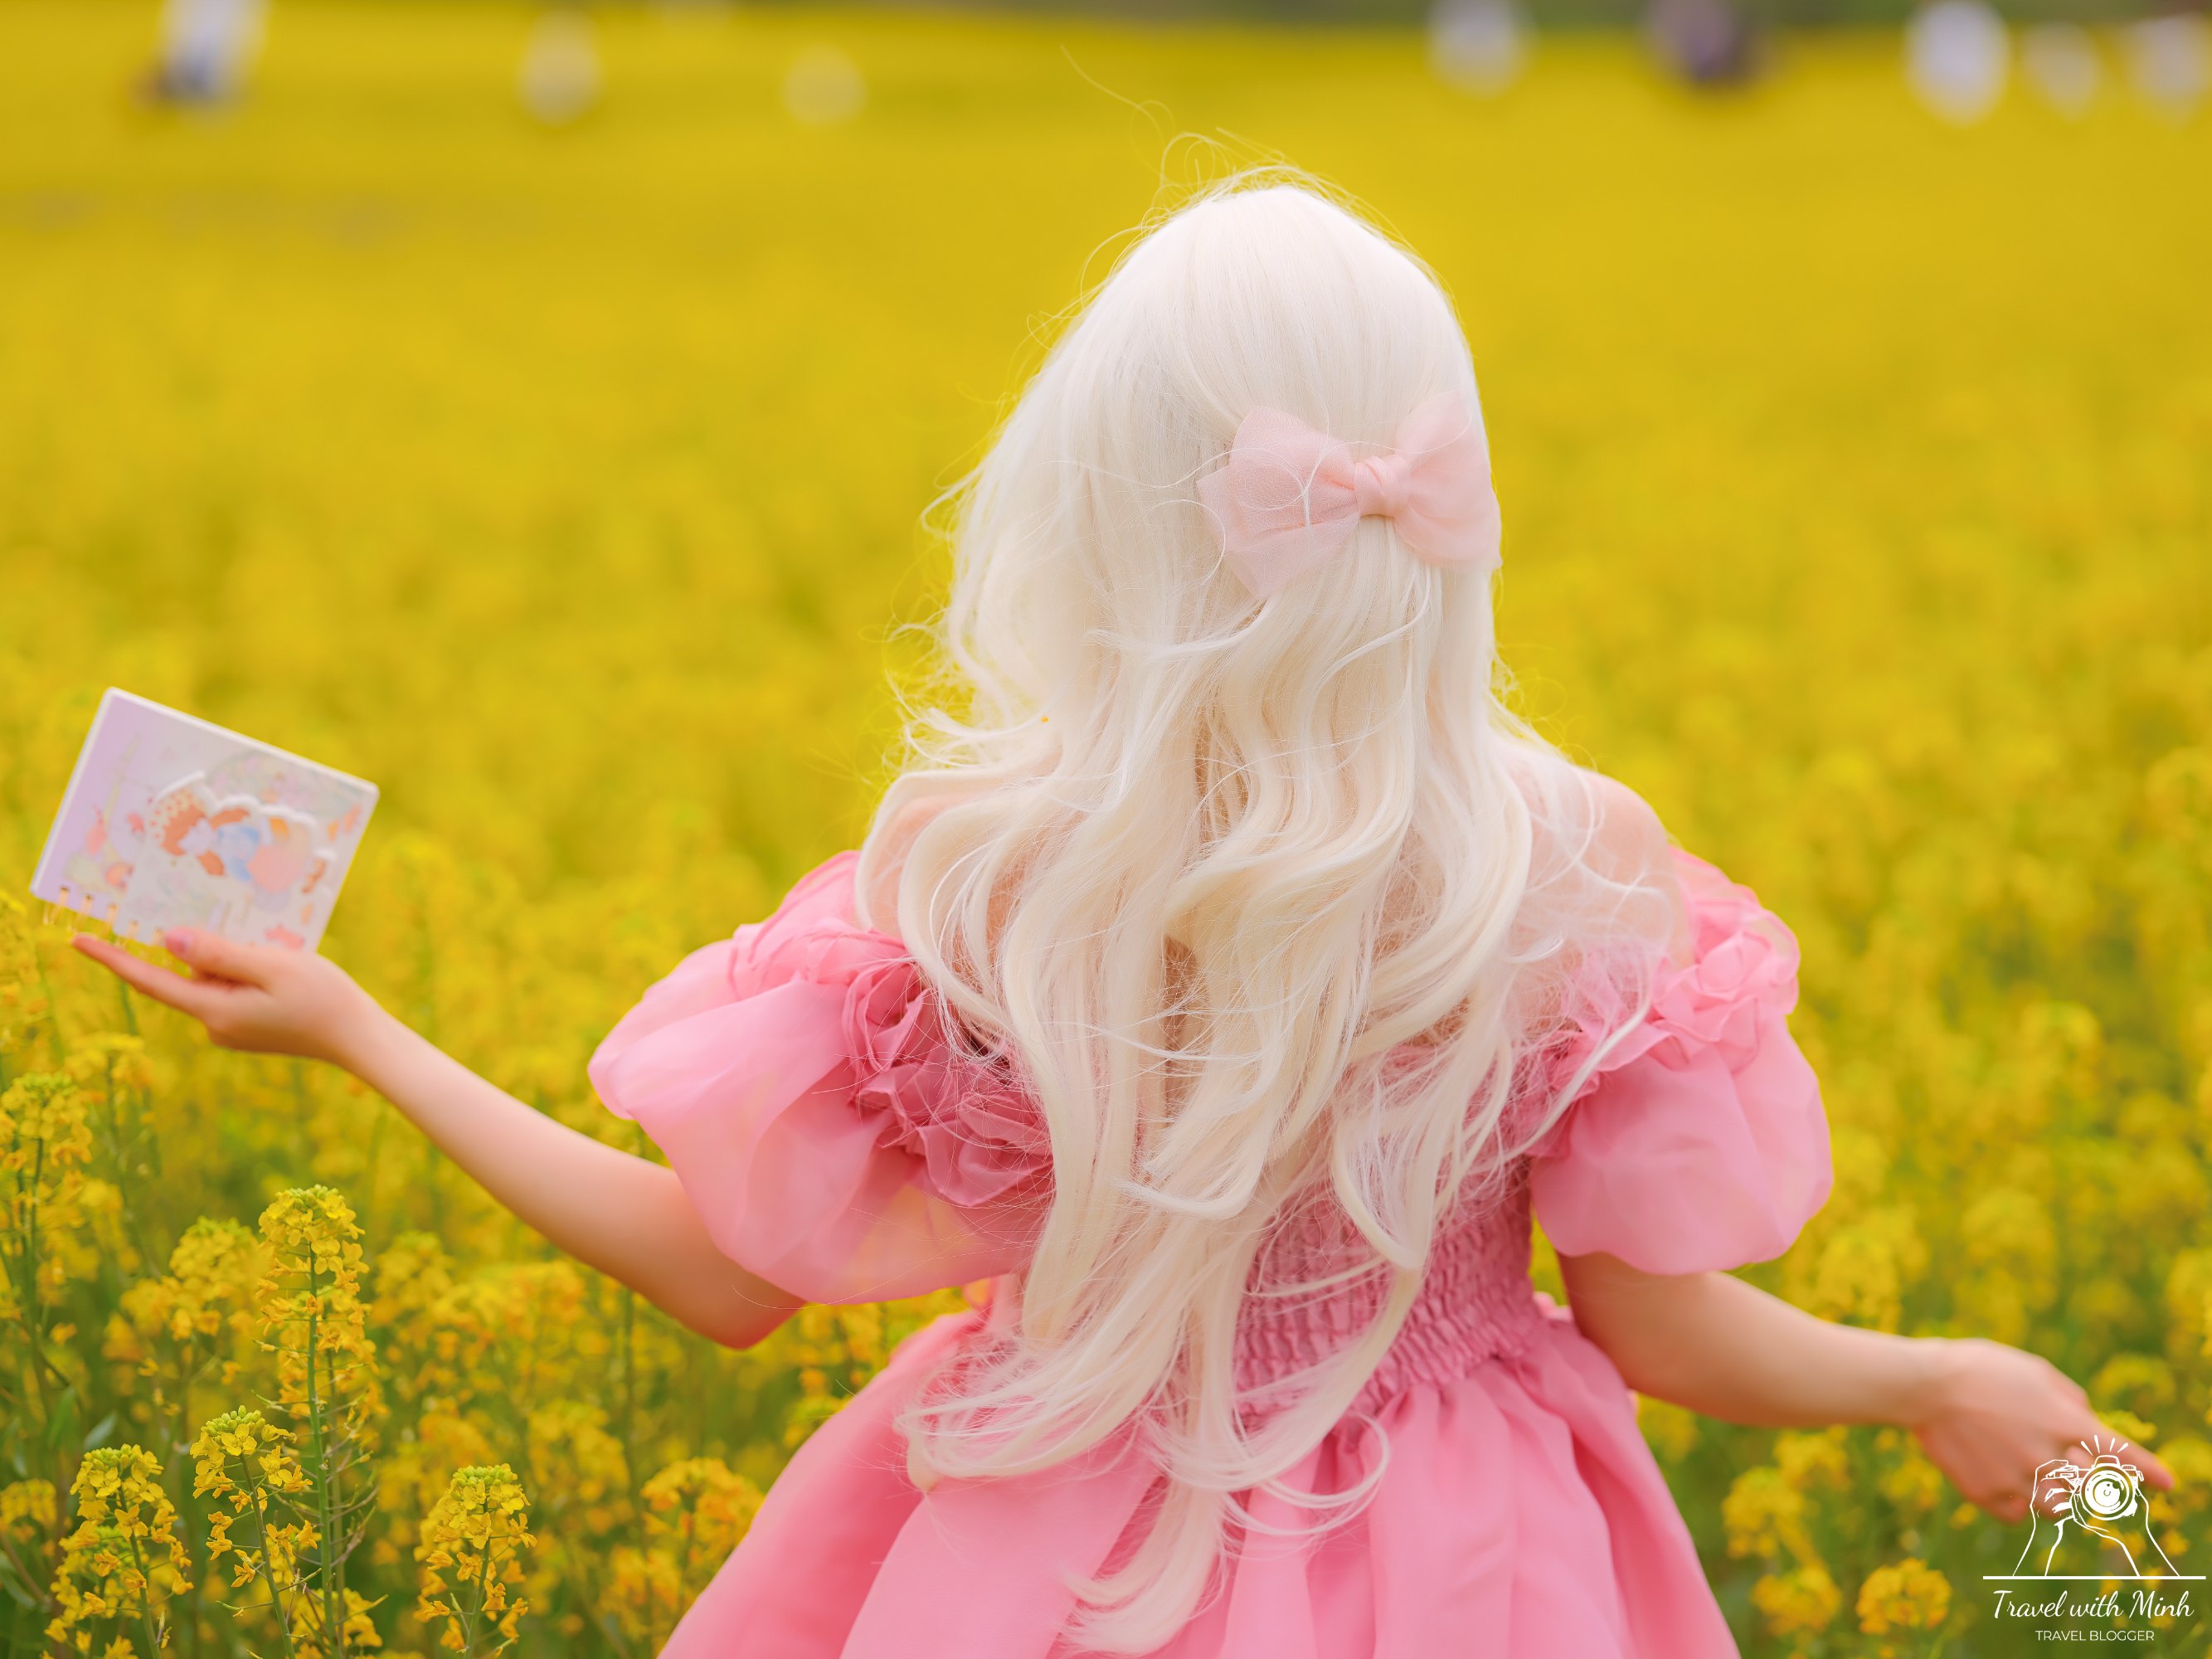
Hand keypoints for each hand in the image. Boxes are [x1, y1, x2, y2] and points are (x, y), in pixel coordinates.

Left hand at [71, 929, 384, 1068]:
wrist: (357, 1037)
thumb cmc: (322, 998)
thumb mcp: (272, 965)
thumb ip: (219, 954)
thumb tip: (169, 942)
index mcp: (214, 1010)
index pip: (150, 980)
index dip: (112, 959)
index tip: (77, 939)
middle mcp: (214, 1024)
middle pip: (188, 974)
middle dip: (206, 948)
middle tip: (240, 929)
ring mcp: (230, 1029)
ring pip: (212, 980)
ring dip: (234, 959)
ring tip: (278, 952)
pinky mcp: (246, 1027)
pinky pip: (229, 989)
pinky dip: (244, 971)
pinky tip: (279, 966)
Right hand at [1908, 1337, 2172, 1524]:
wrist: (1922, 1386)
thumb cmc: (1978, 1368)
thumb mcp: (2032, 1369)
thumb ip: (2066, 1398)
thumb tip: (2082, 1421)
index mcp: (2063, 1421)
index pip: (2119, 1452)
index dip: (2148, 1469)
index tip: (2168, 1483)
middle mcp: (2047, 1455)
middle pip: (2088, 1487)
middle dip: (2084, 1476)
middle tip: (2061, 1460)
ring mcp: (2017, 1478)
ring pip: (2055, 1506)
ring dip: (2051, 1491)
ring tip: (2027, 1470)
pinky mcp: (1986, 1494)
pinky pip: (2016, 1513)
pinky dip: (2016, 1503)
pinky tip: (2001, 1480)